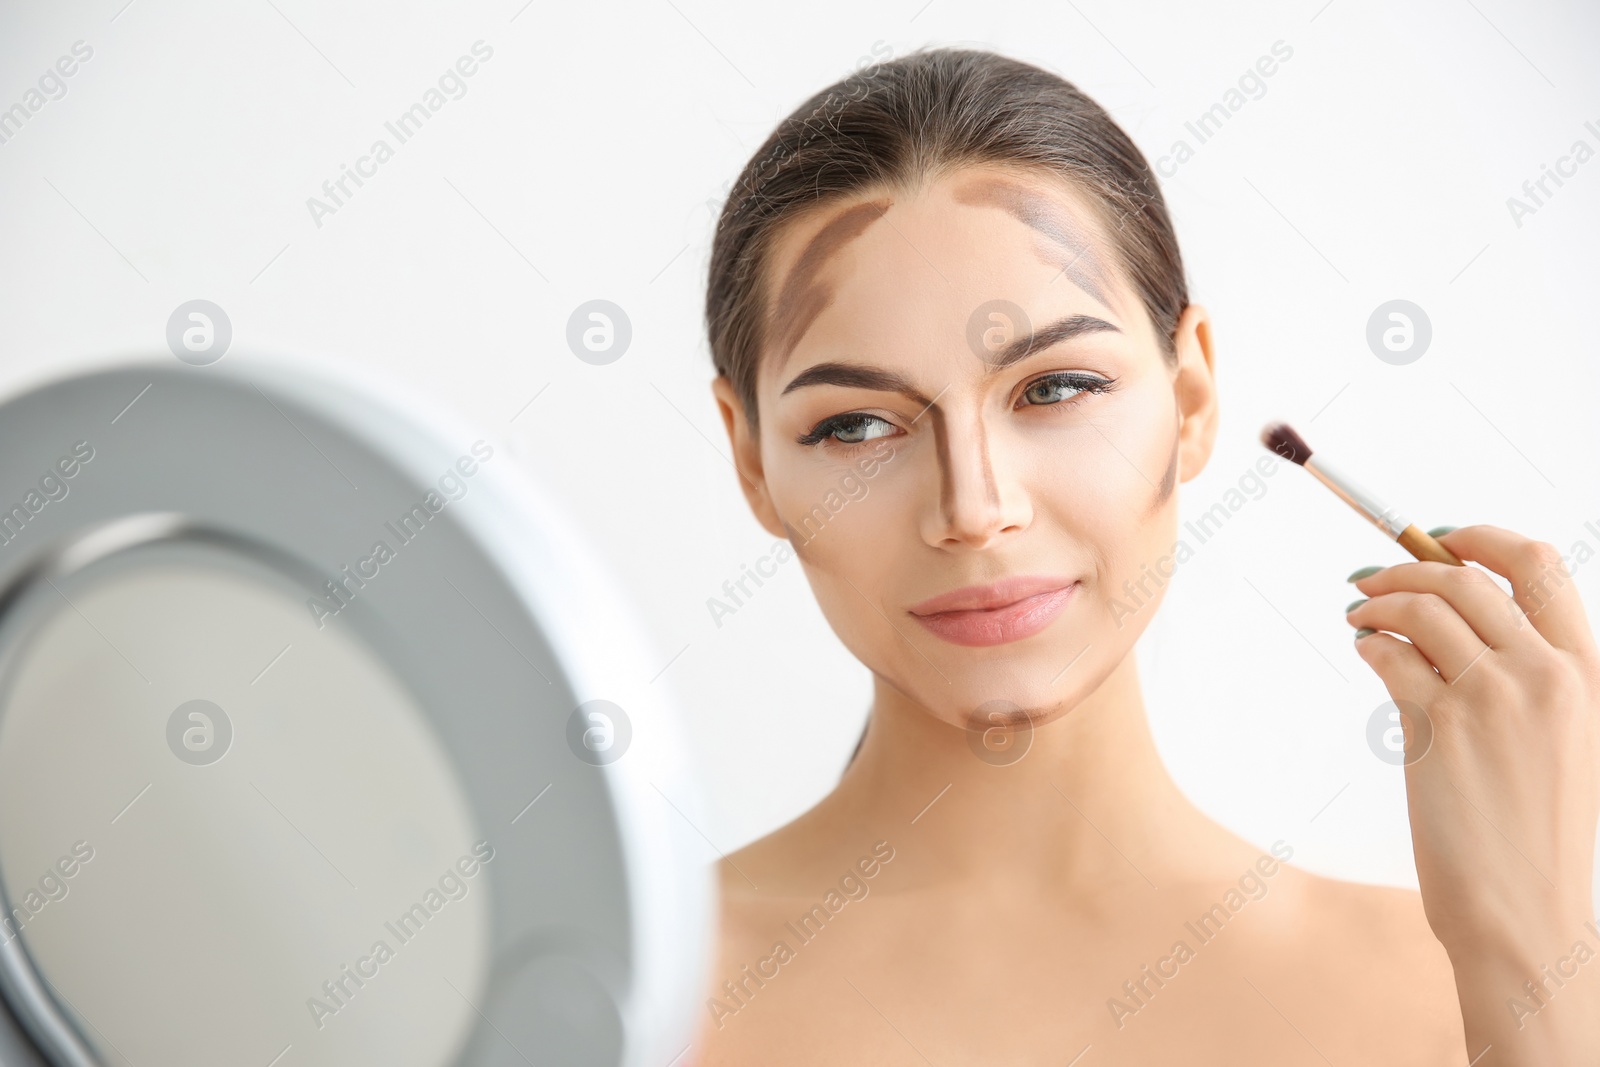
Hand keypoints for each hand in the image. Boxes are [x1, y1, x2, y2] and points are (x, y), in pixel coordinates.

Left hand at [1345, 524, 1599, 1062]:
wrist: (1525, 911)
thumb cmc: (1535, 834)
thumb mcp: (1560, 743)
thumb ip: (1524, 679)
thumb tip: (1445, 619)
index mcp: (1587, 673)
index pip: (1541, 566)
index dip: (1482, 537)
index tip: (1440, 536)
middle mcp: (1544, 674)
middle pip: (1464, 578)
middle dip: (1405, 565)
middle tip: (1368, 580)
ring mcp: (1492, 697)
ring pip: (1420, 608)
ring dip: (1376, 601)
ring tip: (1358, 615)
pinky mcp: (1439, 726)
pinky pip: (1390, 655)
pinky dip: (1369, 643)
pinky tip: (1365, 651)